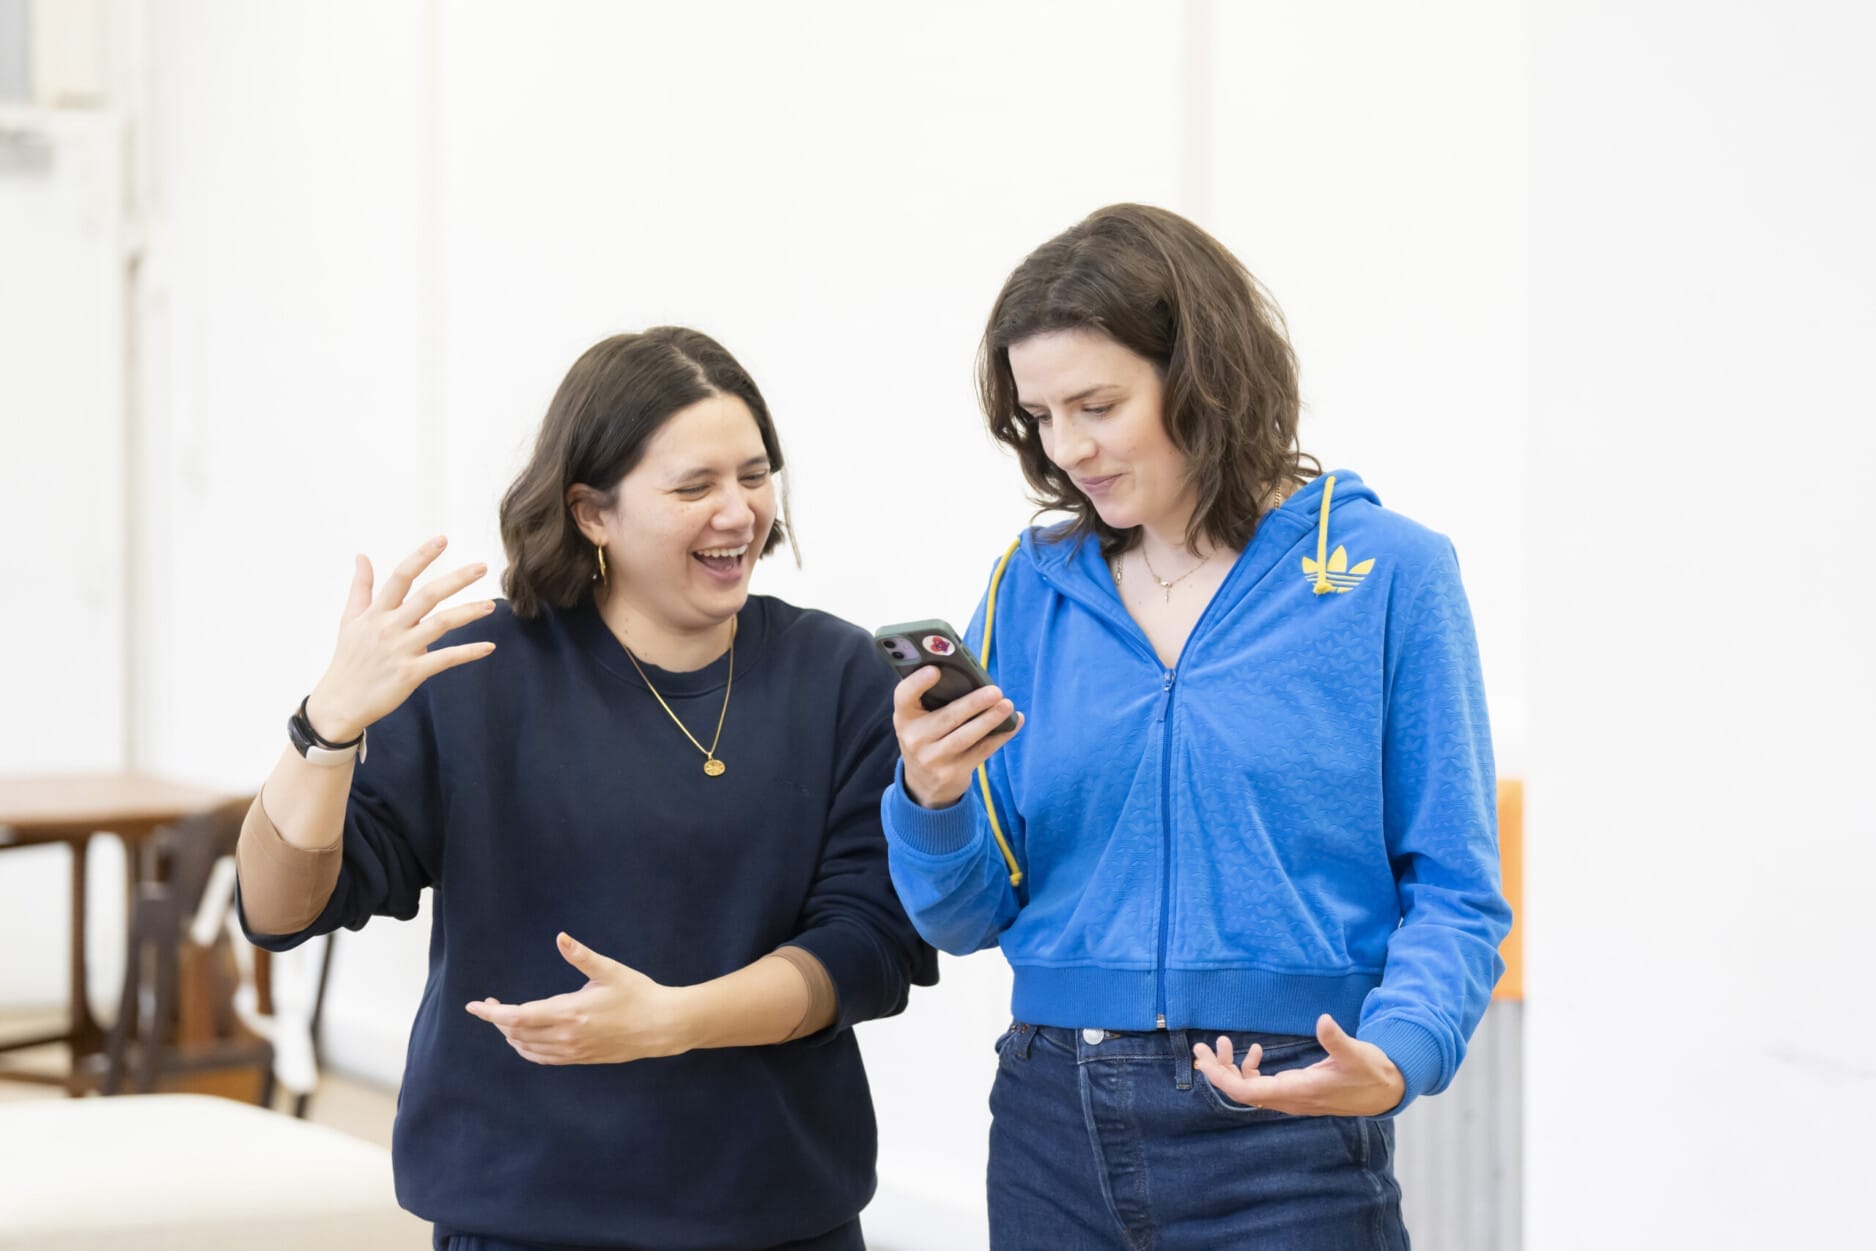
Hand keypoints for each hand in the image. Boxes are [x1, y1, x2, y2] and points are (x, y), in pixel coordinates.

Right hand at [304, 537, 495, 740]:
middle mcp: (389, 627)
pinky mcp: (410, 673)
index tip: (443, 539)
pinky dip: (467, 652)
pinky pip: (445, 659)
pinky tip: (488, 647)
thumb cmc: (348, 659)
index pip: (401, 577)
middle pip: (427, 596)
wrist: (339, 702)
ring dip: (468, 613)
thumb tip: (362, 556)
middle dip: (456, 579)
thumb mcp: (350, 620)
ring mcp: (400, 650)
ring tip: (491, 605)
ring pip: (440, 624)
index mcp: (376, 612)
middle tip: (483, 566)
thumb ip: (361, 587)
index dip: (422, 556)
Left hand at [464, 932, 689, 1065]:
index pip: (518, 1017)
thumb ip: (581, 956)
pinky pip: (542, 1058)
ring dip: (510, 1035)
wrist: (662, 1027)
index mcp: (569, 1013)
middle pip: (516, 1034)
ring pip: (527, 1048)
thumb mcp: (610, 971)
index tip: (475, 1006)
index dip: (492, 1013)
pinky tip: (524, 1038)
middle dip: (498, 1020)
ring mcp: (572, 1051)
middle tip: (490, 1004)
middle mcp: (566, 1036)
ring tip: (505, 1018)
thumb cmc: (638, 994)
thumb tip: (561, 937)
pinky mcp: (580, 1058)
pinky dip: (526, 1049)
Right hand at [892, 667, 1022, 807]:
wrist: (923, 784)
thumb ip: (934, 699)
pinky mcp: (952, 773)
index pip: (904, 696)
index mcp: (904, 717)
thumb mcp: (919, 720)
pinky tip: (1014, 723)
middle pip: (946, 717)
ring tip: (1007, 706)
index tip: (935, 670)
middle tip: (995, 691)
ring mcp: (933, 759)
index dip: (918, 683)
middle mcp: (914, 738)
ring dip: (990, 720)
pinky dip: (1000, 736)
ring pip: (965, 736)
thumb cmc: (927, 737)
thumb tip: (972, 677)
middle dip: (973, 704)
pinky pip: (981, 751)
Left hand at [1192, 1014, 1405, 1117]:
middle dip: (1218, 1071)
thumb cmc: (1371, 1072)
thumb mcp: (1356, 1053)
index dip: (1223, 1079)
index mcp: (1299, 1092)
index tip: (1204, 1061)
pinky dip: (1251, 1069)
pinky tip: (1255, 1051)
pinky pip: (1263, 1086)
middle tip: (1199, 1047)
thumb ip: (1338, 1041)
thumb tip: (1324, 1021)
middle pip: (1242, 1092)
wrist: (1386, 1091)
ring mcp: (1291, 1098)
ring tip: (1221, 1043)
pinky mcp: (1295, 1092)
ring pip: (1249, 1089)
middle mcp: (1290, 1099)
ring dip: (1231, 1068)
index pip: (1249, 1092)